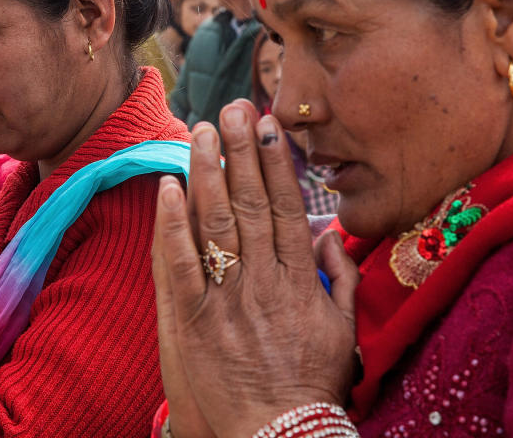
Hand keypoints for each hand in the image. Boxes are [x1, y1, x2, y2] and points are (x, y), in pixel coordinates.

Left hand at [153, 99, 359, 437]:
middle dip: (239, 150)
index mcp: (301, 280)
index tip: (266, 124)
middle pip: (250, 203)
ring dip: (207, 172)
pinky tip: (168, 186)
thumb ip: (342, 278)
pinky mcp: (194, 320)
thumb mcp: (344, 331)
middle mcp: (265, 280)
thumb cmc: (312, 384)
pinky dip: (173, 224)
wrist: (279, 435)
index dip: (274, 161)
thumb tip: (330, 233)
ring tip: (199, 130)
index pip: (285, 207)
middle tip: (229, 107)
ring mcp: (228, 299)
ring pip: (216, 223)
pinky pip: (180, 264)